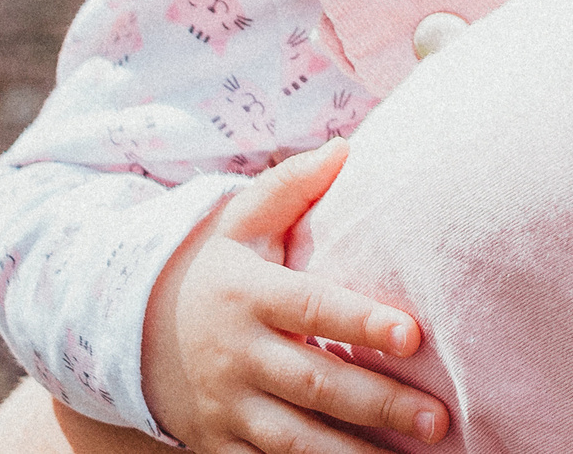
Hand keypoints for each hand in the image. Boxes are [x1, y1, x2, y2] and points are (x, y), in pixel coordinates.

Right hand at [142, 139, 447, 451]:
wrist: (135, 332)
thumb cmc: (218, 269)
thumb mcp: (241, 219)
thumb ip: (292, 186)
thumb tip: (345, 147)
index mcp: (250, 295)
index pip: (312, 309)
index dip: (361, 324)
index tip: (414, 335)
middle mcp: (239, 356)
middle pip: (314, 384)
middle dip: (377, 403)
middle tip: (437, 418)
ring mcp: (229, 407)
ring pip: (294, 442)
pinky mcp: (222, 446)